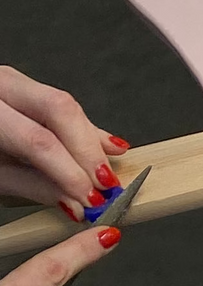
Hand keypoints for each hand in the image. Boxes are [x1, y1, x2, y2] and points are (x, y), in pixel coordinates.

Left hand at [0, 68, 125, 219]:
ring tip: (109, 172)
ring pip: (66, 104)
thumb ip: (34, 186)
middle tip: (107, 184)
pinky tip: (110, 146)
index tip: (90, 198)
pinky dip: (87, 130)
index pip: (39, 141)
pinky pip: (63, 106)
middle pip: (60, 109)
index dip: (70, 171)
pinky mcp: (25, 88)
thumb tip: (76, 202)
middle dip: (89, 151)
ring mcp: (13, 83)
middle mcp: (2, 86)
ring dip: (92, 142)